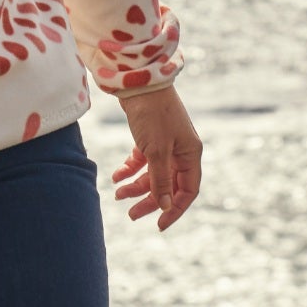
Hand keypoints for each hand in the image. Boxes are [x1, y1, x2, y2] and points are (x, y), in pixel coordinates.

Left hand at [111, 86, 201, 230]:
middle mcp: (181, 150)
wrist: (138, 82)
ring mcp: (166, 143)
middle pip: (168, 185)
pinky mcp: (150, 136)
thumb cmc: (152, 114)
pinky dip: (130, 169)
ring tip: (117, 194)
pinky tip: (116, 176)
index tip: (158, 225)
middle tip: (131, 214)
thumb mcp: (155, 151)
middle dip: (150, 200)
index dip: (174, 210)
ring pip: (153, 174)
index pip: (187, 191)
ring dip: (136, 186)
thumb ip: (160, 180)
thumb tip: (164, 206)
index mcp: (191, 154)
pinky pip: (142, 161)